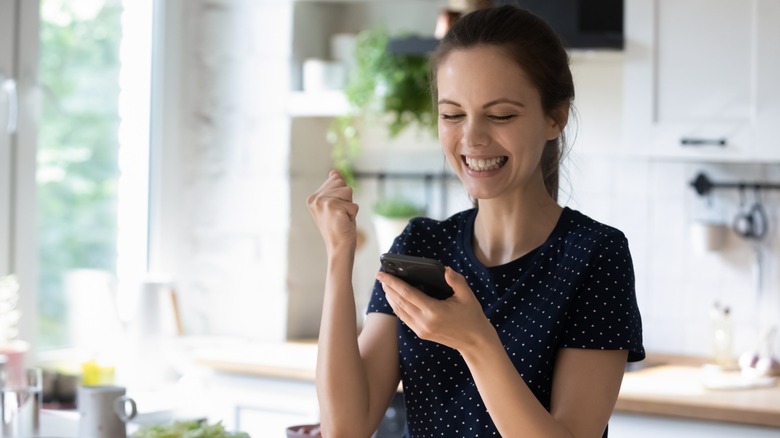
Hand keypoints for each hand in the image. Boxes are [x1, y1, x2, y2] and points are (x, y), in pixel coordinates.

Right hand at [307, 170, 359, 253]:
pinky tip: (344, 223)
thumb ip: (334, 188)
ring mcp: (323, 203)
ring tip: (342, 218)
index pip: (336, 180)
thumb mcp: (336, 204)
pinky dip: (353, 214)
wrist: (339, 247)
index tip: (336, 211)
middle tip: (340, 215)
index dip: (342, 196)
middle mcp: (315, 199)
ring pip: (348, 192)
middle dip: (347, 200)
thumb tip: (334, 172)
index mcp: (313, 197)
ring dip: (350, 207)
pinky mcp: (333, 208)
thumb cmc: (339, 227)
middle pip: (342, 184)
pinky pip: (353, 205)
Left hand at [377, 267, 493, 351]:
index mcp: (434, 311)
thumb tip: (445, 270)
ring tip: (385, 285)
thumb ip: (456, 281)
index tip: (382, 274)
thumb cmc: (472, 316)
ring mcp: (421, 329)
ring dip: (390, 297)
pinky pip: (404, 318)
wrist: (474, 341)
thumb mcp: (468, 296)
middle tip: (380, 276)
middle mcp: (424, 322)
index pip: (407, 293)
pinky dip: (397, 307)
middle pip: (399, 301)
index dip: (393, 282)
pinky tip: (395, 299)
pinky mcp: (421, 333)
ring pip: (399, 311)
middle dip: (388, 288)